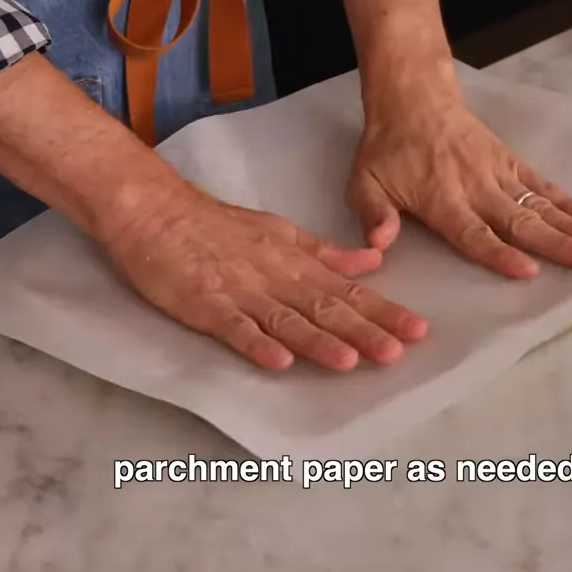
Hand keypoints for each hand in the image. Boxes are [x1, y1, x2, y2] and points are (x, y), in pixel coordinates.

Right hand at [101, 182, 427, 370]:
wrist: (154, 209)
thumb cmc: (216, 225)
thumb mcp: (280, 233)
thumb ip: (325, 253)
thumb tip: (373, 262)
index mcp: (294, 262)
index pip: (346, 290)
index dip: (382, 310)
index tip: (417, 329)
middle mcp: (274, 277)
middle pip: (324, 308)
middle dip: (363, 331)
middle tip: (398, 352)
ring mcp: (239, 291)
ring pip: (286, 320)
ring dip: (318, 342)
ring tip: (351, 362)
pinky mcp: (203, 304)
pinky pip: (233, 327)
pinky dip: (256, 344)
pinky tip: (278, 362)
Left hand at [346, 98, 571, 278]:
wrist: (413, 99)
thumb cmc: (387, 149)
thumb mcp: (364, 183)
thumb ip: (373, 215)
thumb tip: (377, 246)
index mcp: (441, 200)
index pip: (474, 233)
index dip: (500, 254)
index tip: (529, 271)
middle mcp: (476, 188)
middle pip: (520, 222)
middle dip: (556, 243)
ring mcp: (497, 173)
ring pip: (538, 204)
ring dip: (569, 227)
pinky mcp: (510, 162)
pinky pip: (541, 184)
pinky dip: (566, 201)